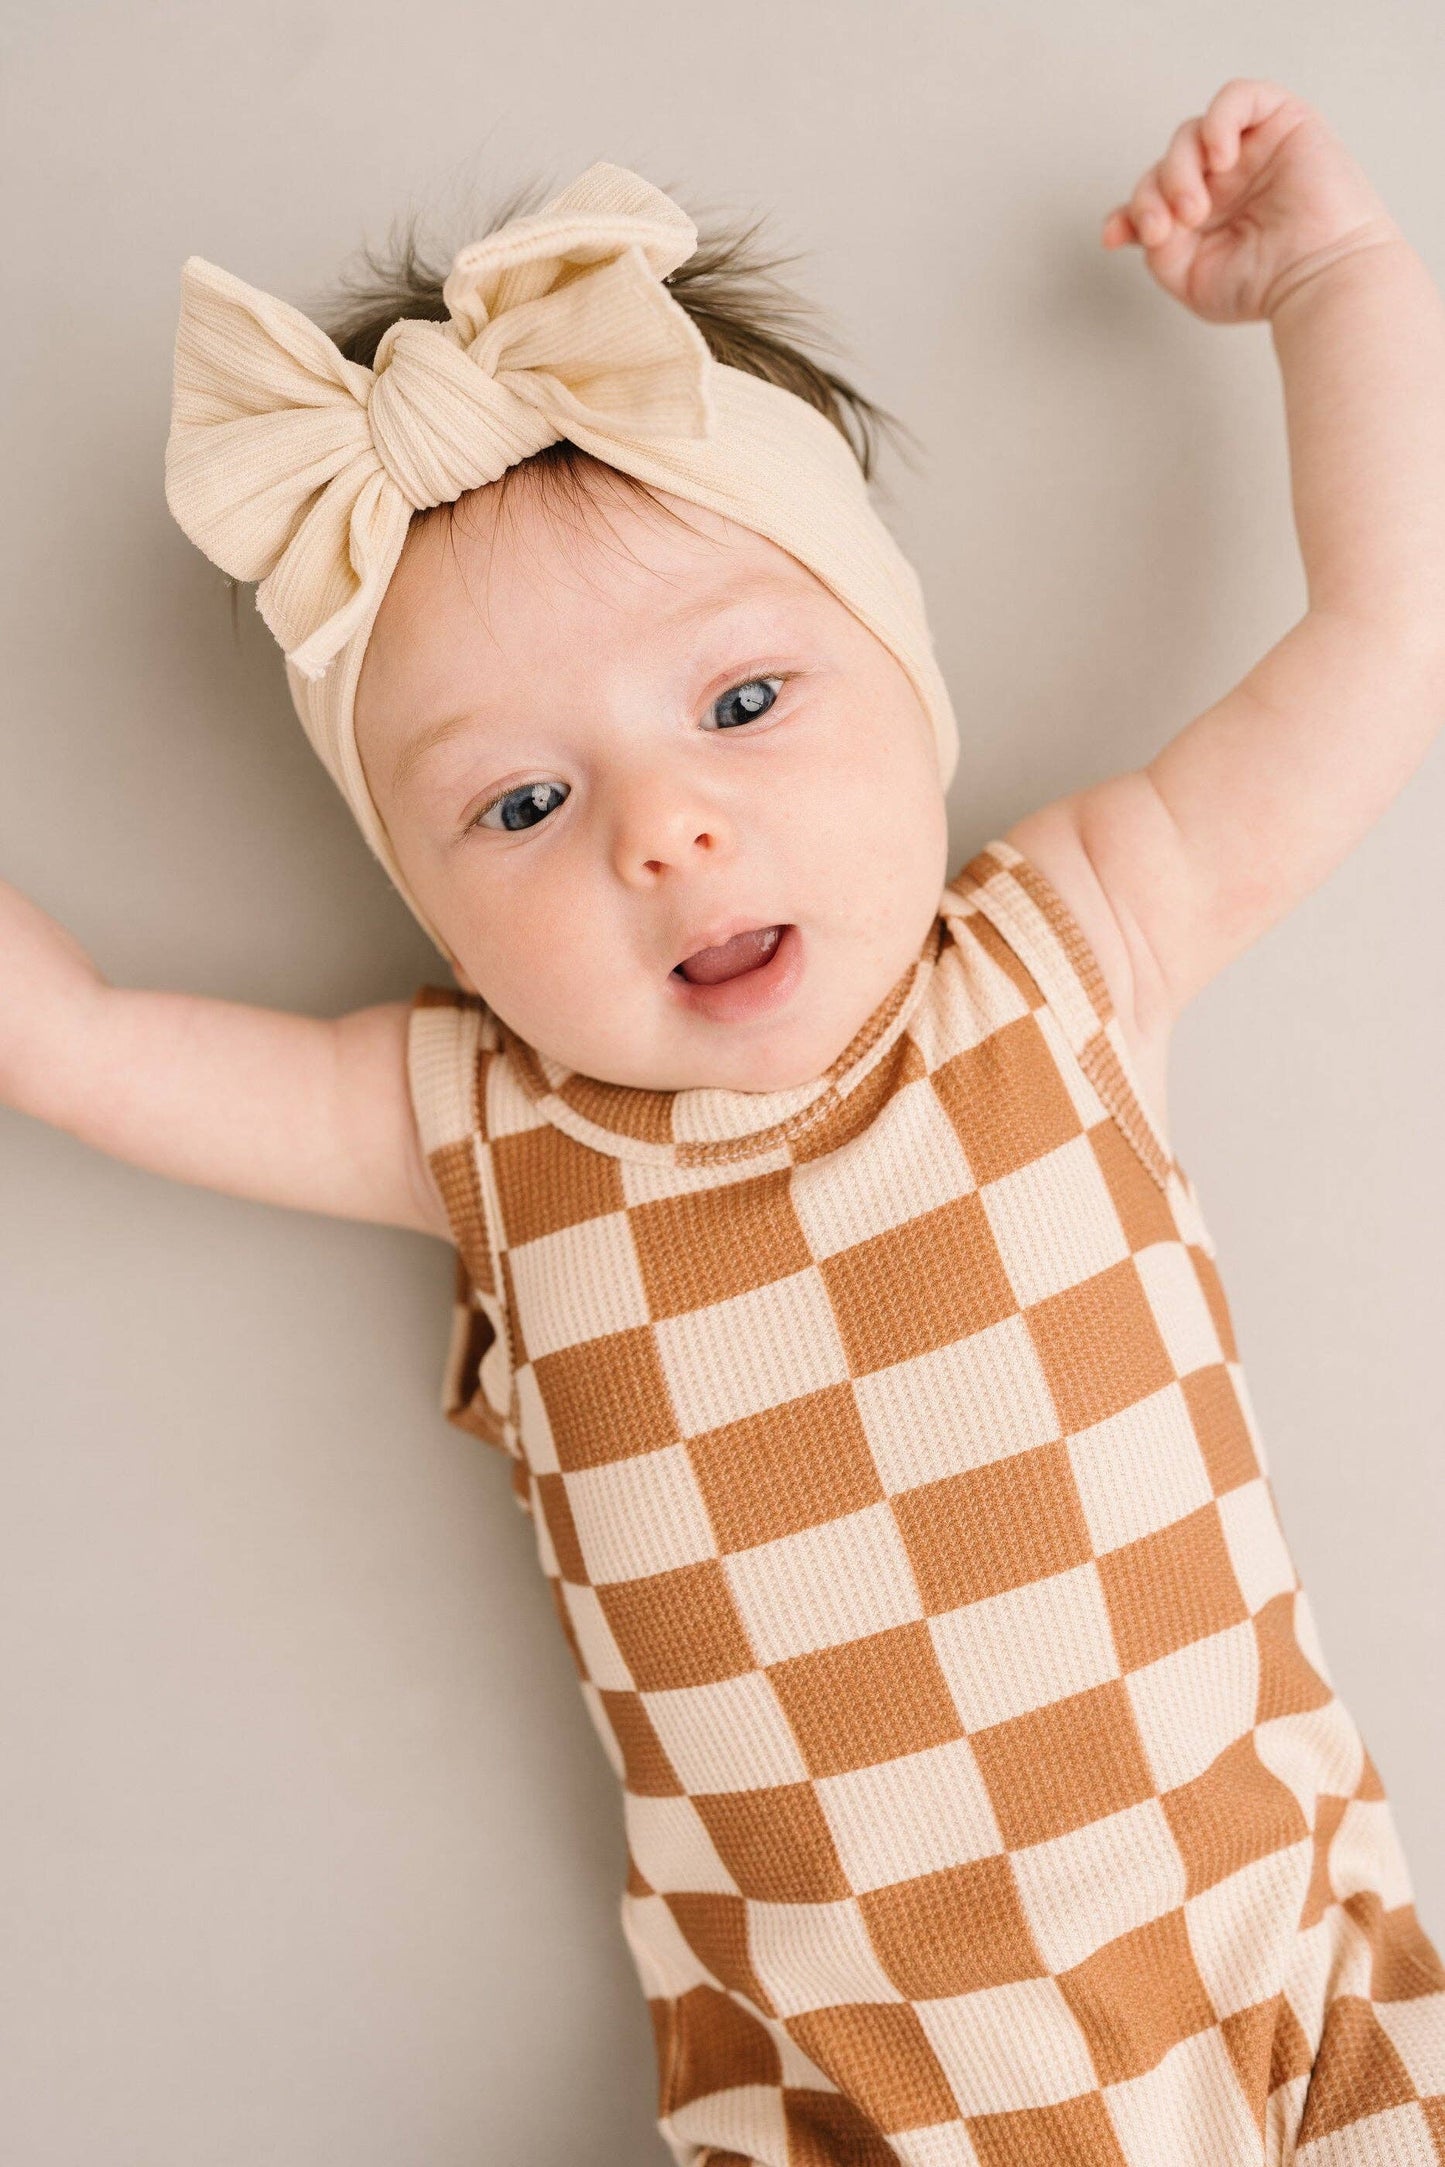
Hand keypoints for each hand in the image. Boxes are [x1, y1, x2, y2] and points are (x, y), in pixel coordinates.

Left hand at [1101, 78, 1401, 322]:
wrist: (1318, 278)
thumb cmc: (1264, 286)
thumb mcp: (1190, 277)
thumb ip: (1156, 246)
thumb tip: (1133, 220)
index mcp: (1204, 216)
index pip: (1152, 197)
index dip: (1129, 211)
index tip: (1116, 237)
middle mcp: (1224, 180)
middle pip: (1164, 165)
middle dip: (1151, 196)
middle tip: (1165, 230)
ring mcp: (1250, 150)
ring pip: (1190, 134)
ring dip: (1178, 170)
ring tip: (1194, 209)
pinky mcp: (1281, 121)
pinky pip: (1236, 97)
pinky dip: (1218, 122)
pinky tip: (1220, 158)